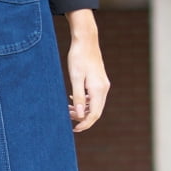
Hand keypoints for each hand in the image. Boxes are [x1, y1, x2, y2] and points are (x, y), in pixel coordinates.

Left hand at [65, 9, 109, 132]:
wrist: (85, 40)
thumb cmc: (78, 57)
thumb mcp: (75, 77)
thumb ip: (79, 96)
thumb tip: (80, 115)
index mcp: (98, 89)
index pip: (94, 114)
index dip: (85, 124)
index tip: (74, 129)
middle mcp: (103, 88)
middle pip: (96, 111)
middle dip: (82, 118)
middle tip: (67, 118)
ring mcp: (102, 84)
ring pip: (95, 104)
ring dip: (83, 110)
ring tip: (68, 109)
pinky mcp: (98, 81)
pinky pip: (93, 97)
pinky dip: (84, 101)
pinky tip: (73, 99)